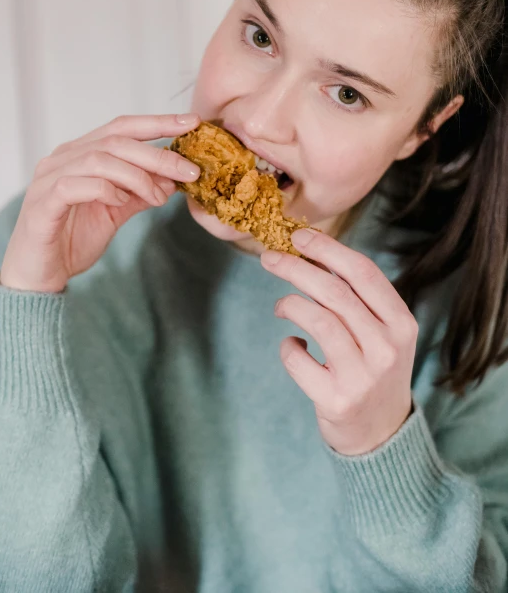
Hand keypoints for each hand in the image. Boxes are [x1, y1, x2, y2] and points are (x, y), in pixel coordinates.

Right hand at [0, 113, 200, 293]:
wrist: (40, 274)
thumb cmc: (73, 239)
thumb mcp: (116, 212)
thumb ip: (140, 193)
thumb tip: (174, 179)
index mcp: (81, 153)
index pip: (122, 127)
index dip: (158, 122)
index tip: (192, 122)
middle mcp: (63, 158)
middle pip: (116, 141)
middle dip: (158, 155)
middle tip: (189, 171)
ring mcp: (49, 178)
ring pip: (99, 160)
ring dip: (137, 177)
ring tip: (157, 198)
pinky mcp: (42, 203)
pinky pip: (74, 185)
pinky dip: (104, 190)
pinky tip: (119, 202)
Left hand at [260, 228, 416, 455]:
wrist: (382, 434)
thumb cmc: (373, 369)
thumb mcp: (382, 332)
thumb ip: (357, 298)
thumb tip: (311, 252)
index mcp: (401, 323)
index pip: (363, 272)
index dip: (327, 249)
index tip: (298, 236)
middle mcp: (387, 348)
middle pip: (334, 291)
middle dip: (296, 268)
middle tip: (269, 258)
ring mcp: (363, 376)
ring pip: (318, 320)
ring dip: (289, 304)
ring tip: (280, 306)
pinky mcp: (337, 400)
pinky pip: (298, 358)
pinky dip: (287, 346)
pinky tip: (293, 346)